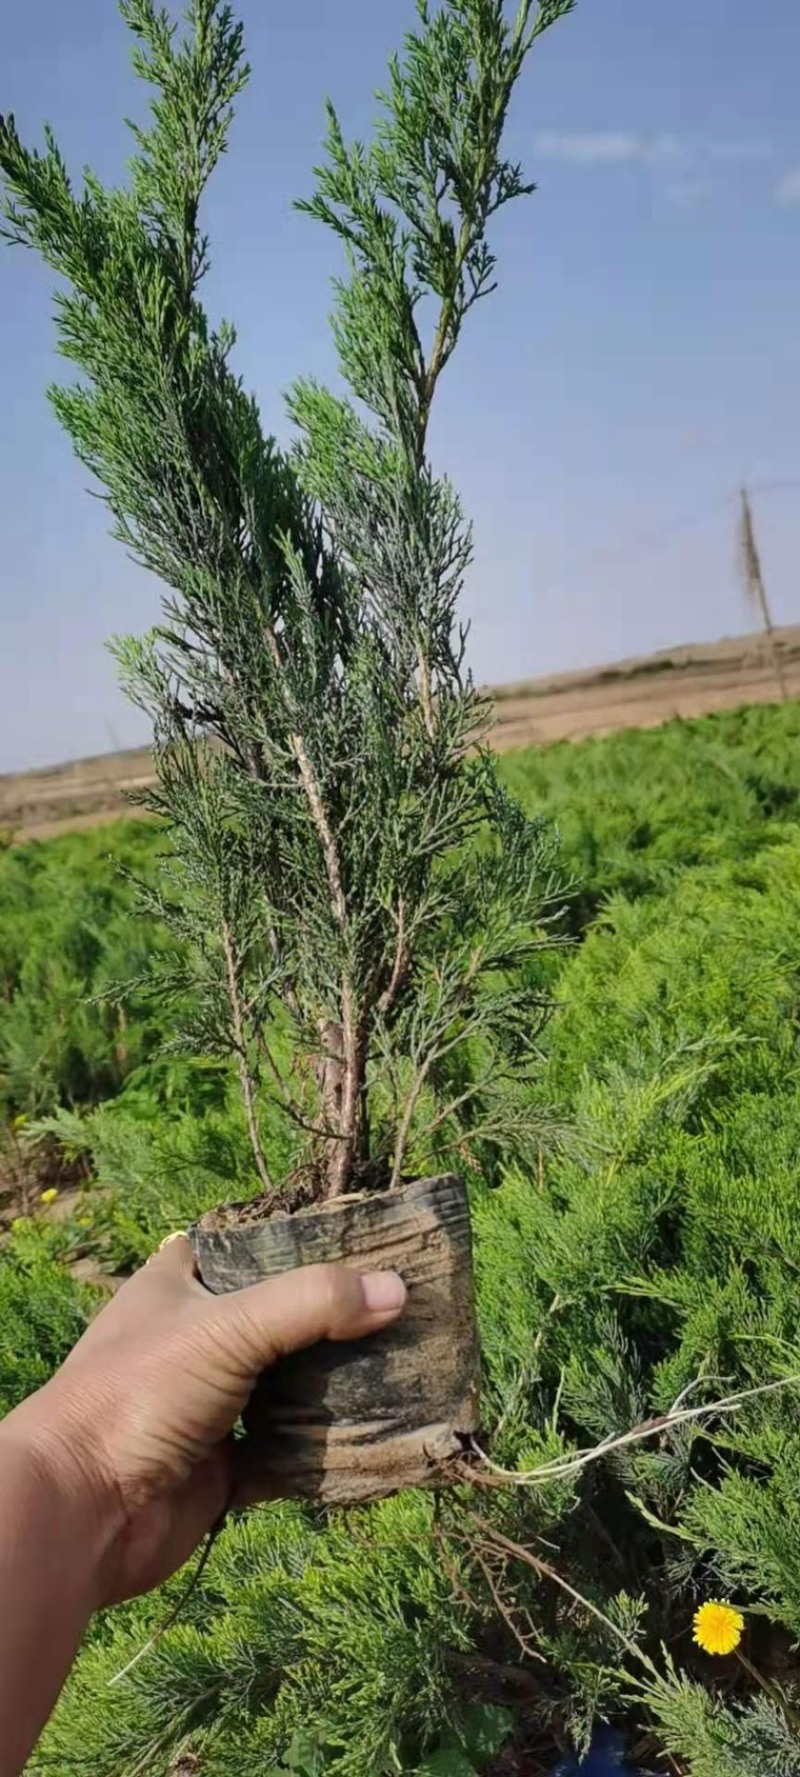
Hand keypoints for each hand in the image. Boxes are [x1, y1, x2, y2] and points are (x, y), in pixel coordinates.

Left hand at [16, 1236, 405, 1604]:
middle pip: (285, 1319)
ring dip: (341, 1386)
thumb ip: (313, 1302)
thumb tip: (399, 1290)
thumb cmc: (140, 1392)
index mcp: (183, 1282)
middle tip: (410, 1311)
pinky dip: (328, 1447)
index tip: (377, 1243)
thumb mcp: (228, 1326)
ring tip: (411, 1367)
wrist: (84, 1514)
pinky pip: (291, 1450)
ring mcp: (213, 1404)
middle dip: (342, 1322)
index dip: (309, 1242)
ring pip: (293, 1386)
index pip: (255, 1244)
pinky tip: (380, 1434)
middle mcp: (198, 1337)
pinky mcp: (227, 1465)